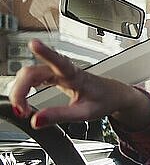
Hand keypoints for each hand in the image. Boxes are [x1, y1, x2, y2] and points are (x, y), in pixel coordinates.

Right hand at [9, 39, 149, 128]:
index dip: (45, 52)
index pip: (59, 62)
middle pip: (32, 72)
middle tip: (22, 112)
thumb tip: (36, 120)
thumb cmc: (103, 100)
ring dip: (20, 91)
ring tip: (23, 110)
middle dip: (19, 91)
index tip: (34, 44)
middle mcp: (64, 70)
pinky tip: (23, 100)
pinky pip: (33, 78)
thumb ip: (61, 115)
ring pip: (29, 74)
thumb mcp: (85, 114)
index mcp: (75, 76)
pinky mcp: (54, 75)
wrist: (114, 94)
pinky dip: (24, 89)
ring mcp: (57, 71)